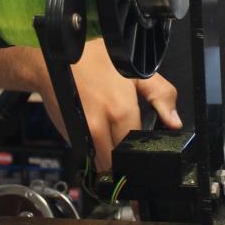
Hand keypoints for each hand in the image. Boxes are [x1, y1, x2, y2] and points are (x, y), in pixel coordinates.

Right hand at [36, 37, 180, 170]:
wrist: (50, 64)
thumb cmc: (92, 61)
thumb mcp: (134, 70)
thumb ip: (160, 94)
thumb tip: (174, 122)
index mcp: (121, 110)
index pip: (138, 147)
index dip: (144, 151)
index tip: (145, 152)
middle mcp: (100, 126)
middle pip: (119, 161)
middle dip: (127, 162)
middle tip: (131, 155)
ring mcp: (82, 135)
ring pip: (101, 163)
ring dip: (109, 161)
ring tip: (115, 150)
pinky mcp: (69, 138)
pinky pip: (86, 153)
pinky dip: (94, 152)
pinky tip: (97, 139)